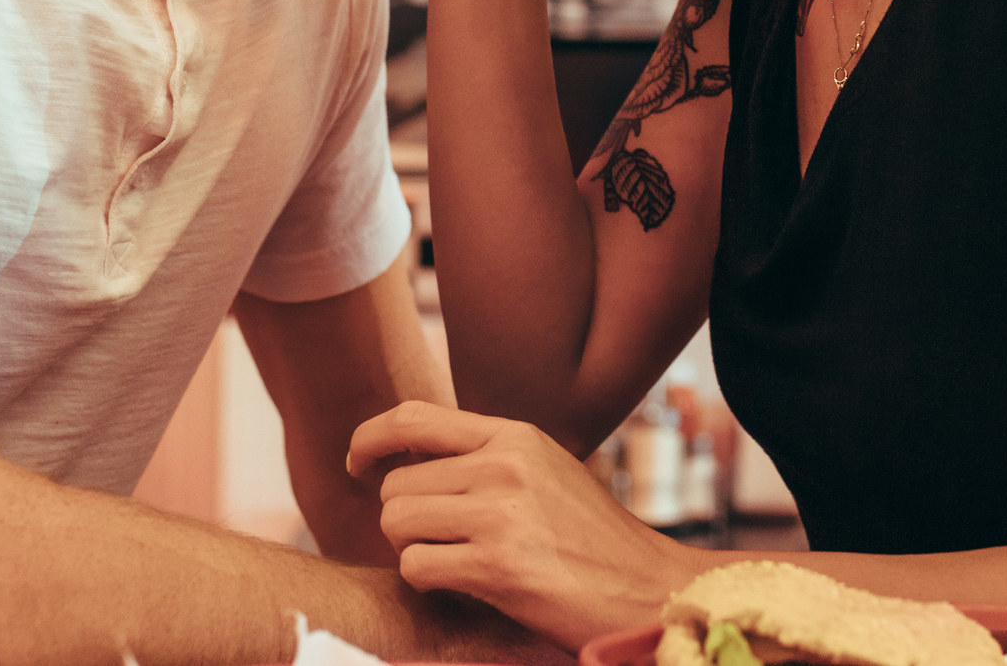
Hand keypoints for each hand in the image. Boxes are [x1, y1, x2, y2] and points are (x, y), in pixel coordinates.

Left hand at [348, 401, 699, 650]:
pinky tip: (465, 583)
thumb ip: (484, 455)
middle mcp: (504, 464)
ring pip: (396, 522)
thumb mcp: (543, 470)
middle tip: (438, 539)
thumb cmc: (591, 537)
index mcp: (514, 435)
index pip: (411, 418)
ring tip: (454, 559)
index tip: (356, 463)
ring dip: (412, 549)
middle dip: (403, 518)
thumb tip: (405, 451)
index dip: (368, 439)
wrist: (650, 589)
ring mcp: (501, 514)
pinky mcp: (498, 566)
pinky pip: (415, 566)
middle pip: (395, 484)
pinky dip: (427, 580)